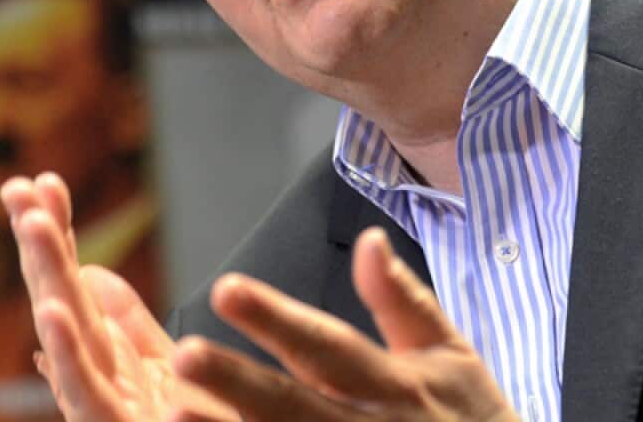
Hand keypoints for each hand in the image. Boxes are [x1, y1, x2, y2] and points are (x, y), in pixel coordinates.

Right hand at [0, 173, 235, 421]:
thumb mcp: (165, 374)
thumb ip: (131, 327)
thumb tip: (94, 269)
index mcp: (111, 363)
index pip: (77, 286)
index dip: (58, 237)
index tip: (41, 181)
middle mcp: (99, 385)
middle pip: (64, 302)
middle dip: (41, 244)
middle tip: (20, 186)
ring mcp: (104, 414)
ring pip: (68, 341)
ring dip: (47, 280)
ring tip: (31, 224)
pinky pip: (88, 399)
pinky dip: (67, 355)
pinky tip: (52, 312)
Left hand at [170, 227, 519, 421]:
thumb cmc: (471, 419)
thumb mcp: (450, 353)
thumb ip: (402, 300)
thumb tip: (368, 238)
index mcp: (391, 384)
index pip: (325, 345)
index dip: (276, 319)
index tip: (226, 289)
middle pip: (292, 407)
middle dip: (237, 383)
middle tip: (183, 354)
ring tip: (171, 411)